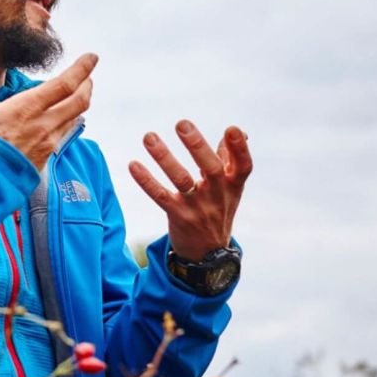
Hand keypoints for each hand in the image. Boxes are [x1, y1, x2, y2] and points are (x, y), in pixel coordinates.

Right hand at [0, 49, 97, 170]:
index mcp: (26, 108)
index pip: (65, 84)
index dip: (82, 69)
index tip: (91, 57)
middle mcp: (43, 125)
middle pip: (79, 101)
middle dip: (87, 85)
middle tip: (88, 76)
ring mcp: (46, 144)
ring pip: (74, 119)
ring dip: (79, 104)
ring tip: (76, 96)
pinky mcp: (43, 159)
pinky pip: (63, 136)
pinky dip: (68, 122)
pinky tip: (61, 121)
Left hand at [128, 121, 252, 260]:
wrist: (208, 252)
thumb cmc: (218, 210)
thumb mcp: (230, 188)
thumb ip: (231, 160)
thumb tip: (238, 132)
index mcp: (233, 186)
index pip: (243, 166)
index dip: (239, 149)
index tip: (231, 130)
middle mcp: (217, 196)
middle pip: (211, 169)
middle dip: (197, 145)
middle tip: (182, 124)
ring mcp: (197, 207)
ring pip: (181, 180)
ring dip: (164, 158)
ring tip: (149, 137)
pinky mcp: (177, 216)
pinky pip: (160, 196)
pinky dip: (146, 180)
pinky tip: (133, 164)